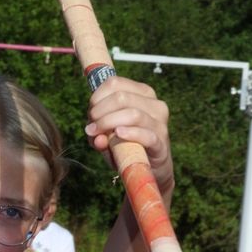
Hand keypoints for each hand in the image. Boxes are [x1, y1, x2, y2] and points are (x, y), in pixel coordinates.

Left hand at [85, 77, 173, 195]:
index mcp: (142, 94)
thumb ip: (97, 131)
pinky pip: (146, 134)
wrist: (148, 168)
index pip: (115, 83)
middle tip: (91, 128)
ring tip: (98, 135)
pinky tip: (119, 135)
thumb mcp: (107, 134)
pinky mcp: (161, 142)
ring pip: (132, 114)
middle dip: (99, 112)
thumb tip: (94, 134)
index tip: (90, 113)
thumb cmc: (125, 145)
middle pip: (120, 97)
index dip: (96, 97)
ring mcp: (160, 123)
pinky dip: (130, 134)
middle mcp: (154, 104)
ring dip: (108, 124)